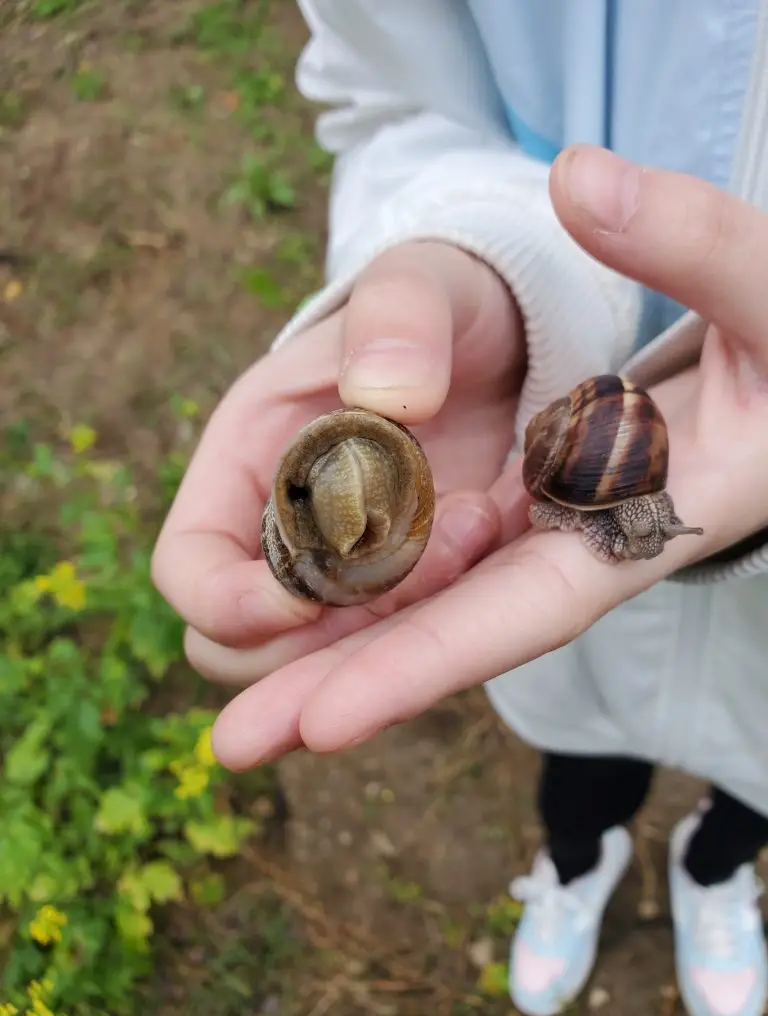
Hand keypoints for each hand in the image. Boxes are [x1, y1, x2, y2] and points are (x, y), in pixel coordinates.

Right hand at [152, 240, 523, 662]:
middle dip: (320, 641)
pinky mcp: (410, 594)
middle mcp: (284, 532)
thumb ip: (398, 315)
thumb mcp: (417, 284)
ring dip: (390, 636)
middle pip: (246, 648)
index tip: (307, 596)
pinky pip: (400, 650)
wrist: (504, 343)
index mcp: (248, 463)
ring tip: (470, 530)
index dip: (230, 602)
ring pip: (327, 664)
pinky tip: (487, 544)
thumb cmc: (436, 309)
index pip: (190, 570)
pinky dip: (438, 630)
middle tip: (418, 568)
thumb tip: (387, 393)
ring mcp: (347, 573)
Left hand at [207, 145, 767, 769]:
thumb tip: (580, 180)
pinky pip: (441, 556)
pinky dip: (371, 588)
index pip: (525, 608)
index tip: (318, 720)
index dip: (425, 664)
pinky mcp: (529, 500)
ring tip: (240, 709)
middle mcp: (585, 542)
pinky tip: (300, 612)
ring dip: (338, 650)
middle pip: (457, 630)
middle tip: (233, 746)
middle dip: (347, 686)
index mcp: (650, 516)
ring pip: (436, 603)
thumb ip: (691, 242)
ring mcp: (550, 528)